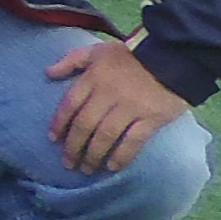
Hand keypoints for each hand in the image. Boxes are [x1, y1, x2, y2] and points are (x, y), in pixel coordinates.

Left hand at [45, 38, 189, 176]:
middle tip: (68, 163)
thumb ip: (71, 60)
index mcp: (94, 77)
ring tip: (87, 169)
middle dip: (73, 147)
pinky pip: (133, 141)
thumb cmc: (131, 54)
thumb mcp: (97, 50)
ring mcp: (130, 107)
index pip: (69, 104)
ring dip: (93, 155)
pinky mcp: (151, 117)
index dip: (59, 123)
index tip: (53, 139)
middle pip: (85, 124)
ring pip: (105, 136)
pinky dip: (122, 156)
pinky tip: (113, 167)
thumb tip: (47, 73)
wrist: (172, 56)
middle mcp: (108, 94)